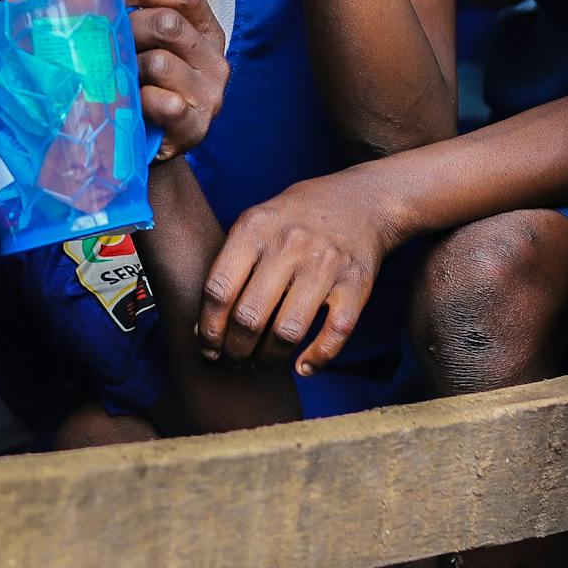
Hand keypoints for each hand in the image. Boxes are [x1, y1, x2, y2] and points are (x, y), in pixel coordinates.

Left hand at [124, 0, 226, 162]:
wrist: (150, 143)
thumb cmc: (146, 85)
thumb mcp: (149, 46)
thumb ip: (137, 19)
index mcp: (206, 32)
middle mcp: (215, 60)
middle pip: (168, 24)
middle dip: (127, 29)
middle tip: (105, 43)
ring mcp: (209, 95)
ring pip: (160, 62)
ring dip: (129, 69)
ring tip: (118, 79)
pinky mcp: (196, 127)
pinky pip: (163, 102)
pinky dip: (140, 101)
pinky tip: (133, 103)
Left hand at [198, 165, 401, 375]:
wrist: (362, 200)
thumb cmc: (297, 218)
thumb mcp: (258, 221)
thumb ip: (232, 264)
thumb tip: (206, 327)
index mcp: (255, 227)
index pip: (219, 289)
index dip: (208, 328)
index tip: (207, 347)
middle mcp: (289, 244)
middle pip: (249, 317)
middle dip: (235, 350)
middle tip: (233, 361)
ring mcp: (325, 264)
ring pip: (287, 331)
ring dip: (269, 359)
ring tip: (260, 364)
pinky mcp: (357, 283)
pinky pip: (335, 333)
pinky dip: (317, 358)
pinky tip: (302, 366)